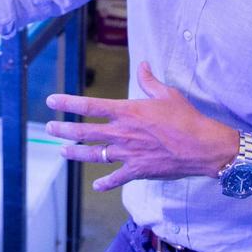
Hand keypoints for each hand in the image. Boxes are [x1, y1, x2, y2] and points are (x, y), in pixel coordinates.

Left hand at [45, 62, 237, 191]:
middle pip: (85, 132)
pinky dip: (105, 183)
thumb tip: (143, 65)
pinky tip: (96, 186)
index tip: (51, 101)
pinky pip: (116, 178)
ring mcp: (128, 154)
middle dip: (64, 129)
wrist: (202, 147)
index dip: (68, 103)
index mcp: (127, 112)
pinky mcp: (137, 170)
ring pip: (94, 155)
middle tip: (49, 128)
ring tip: (61, 151)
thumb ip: (149, 81)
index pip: (90, 106)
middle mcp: (122, 133)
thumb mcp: (167, 94)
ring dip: (75, 153)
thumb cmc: (186, 118)